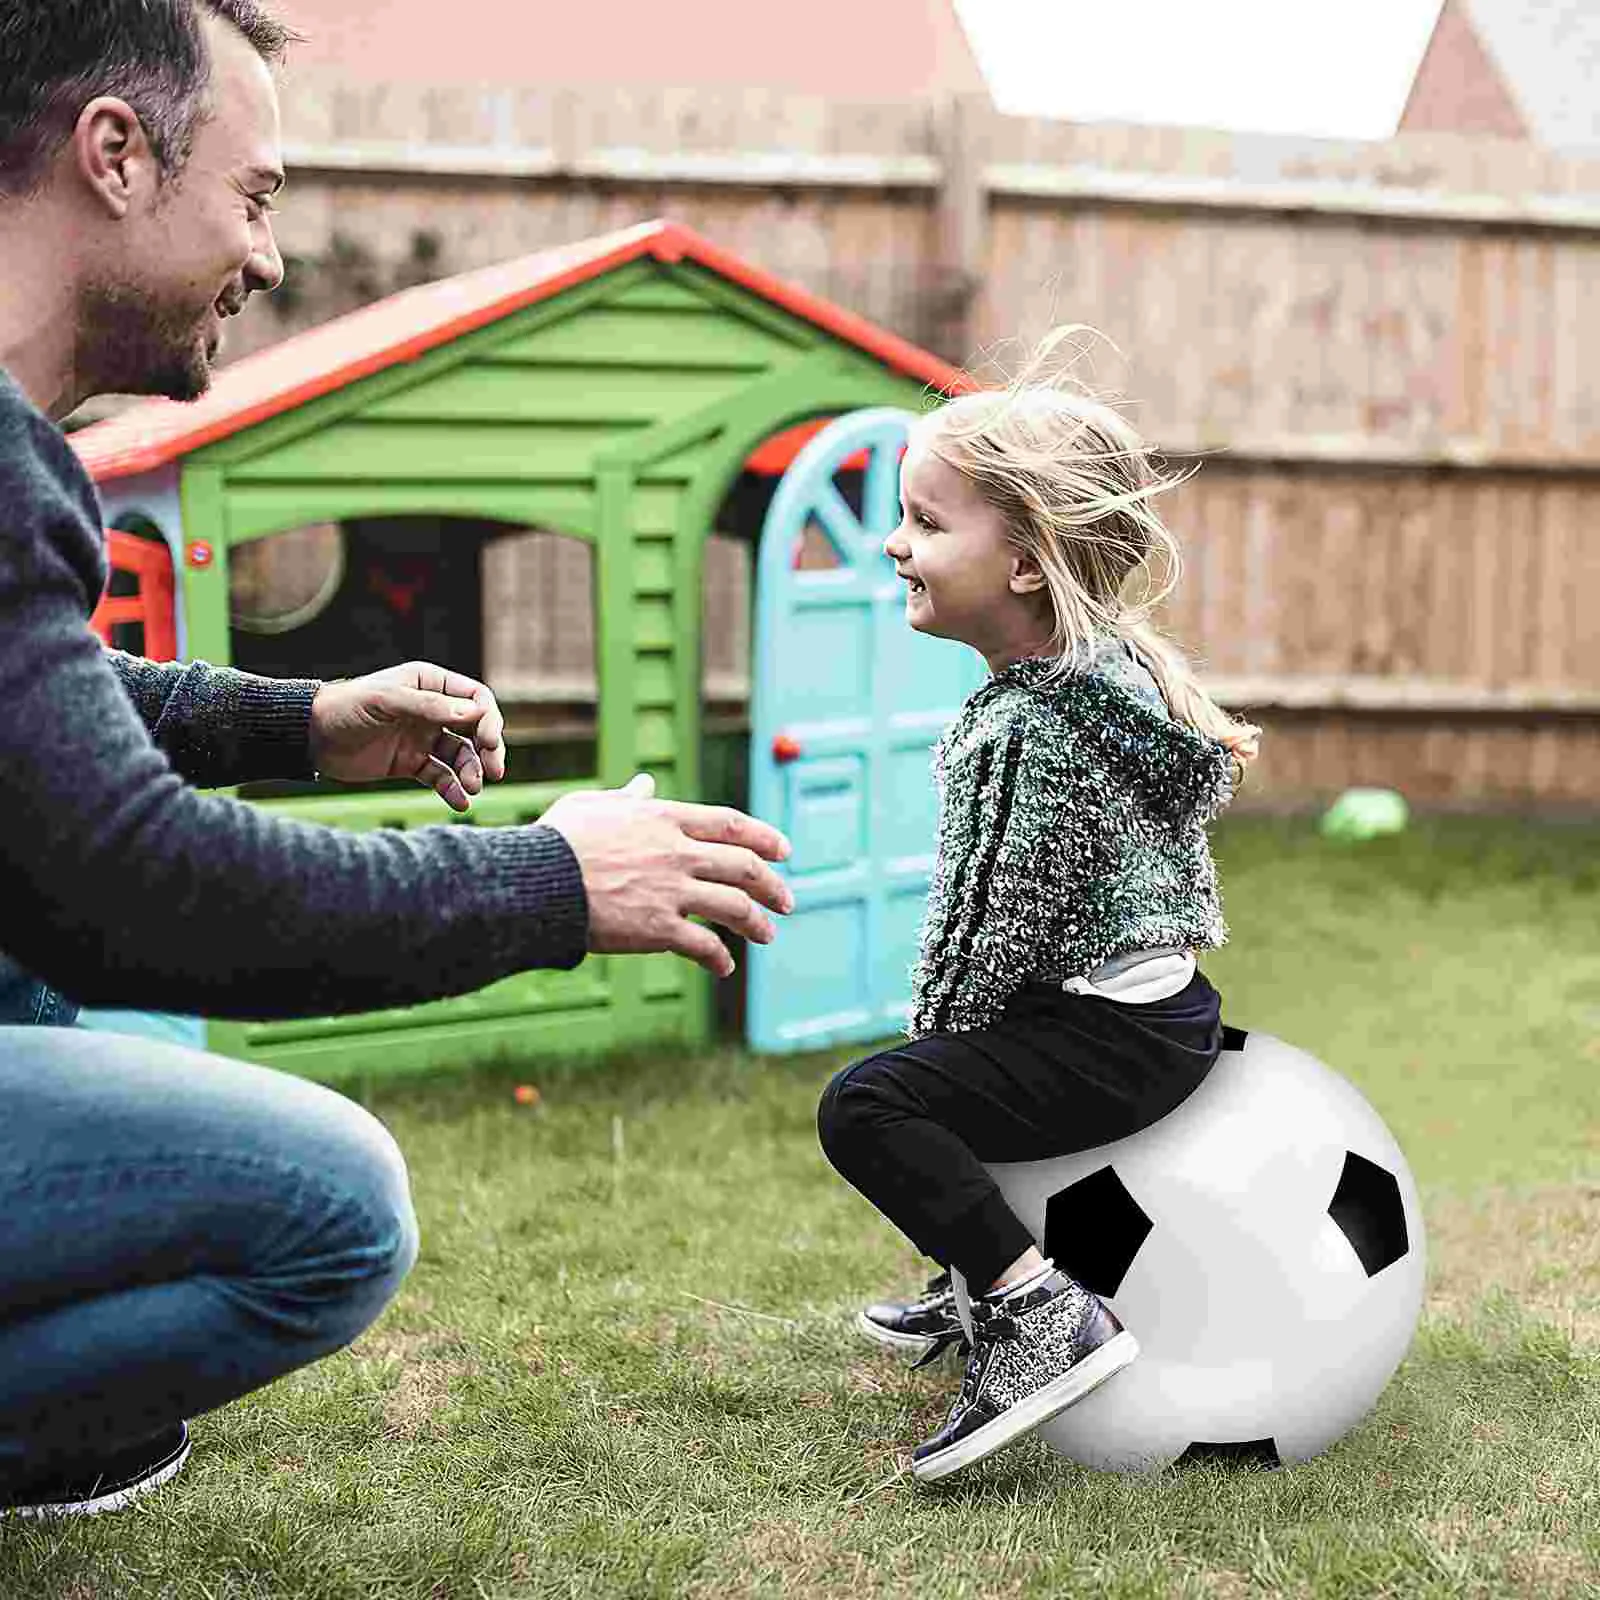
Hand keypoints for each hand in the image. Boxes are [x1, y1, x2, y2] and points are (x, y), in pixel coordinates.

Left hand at [309, 662, 506, 813]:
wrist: (310, 736)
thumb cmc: (345, 708)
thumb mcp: (386, 701)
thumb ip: (429, 706)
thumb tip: (474, 714)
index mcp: (429, 684)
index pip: (475, 699)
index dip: (487, 720)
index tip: (487, 741)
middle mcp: (432, 711)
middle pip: (476, 729)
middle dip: (488, 750)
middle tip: (494, 772)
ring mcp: (423, 738)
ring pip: (461, 756)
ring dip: (471, 772)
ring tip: (473, 789)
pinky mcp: (412, 764)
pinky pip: (441, 777)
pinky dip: (452, 790)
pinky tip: (460, 802)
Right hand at [540, 774, 793, 977]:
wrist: (536, 882)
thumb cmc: (556, 841)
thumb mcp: (592, 807)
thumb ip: (626, 799)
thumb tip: (645, 785)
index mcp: (664, 819)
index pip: (730, 824)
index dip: (764, 837)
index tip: (784, 850)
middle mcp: (677, 852)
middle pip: (744, 866)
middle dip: (772, 885)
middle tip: (786, 900)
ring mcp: (671, 891)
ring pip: (735, 907)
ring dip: (757, 923)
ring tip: (767, 935)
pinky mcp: (659, 929)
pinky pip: (704, 945)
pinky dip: (718, 957)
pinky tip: (723, 967)